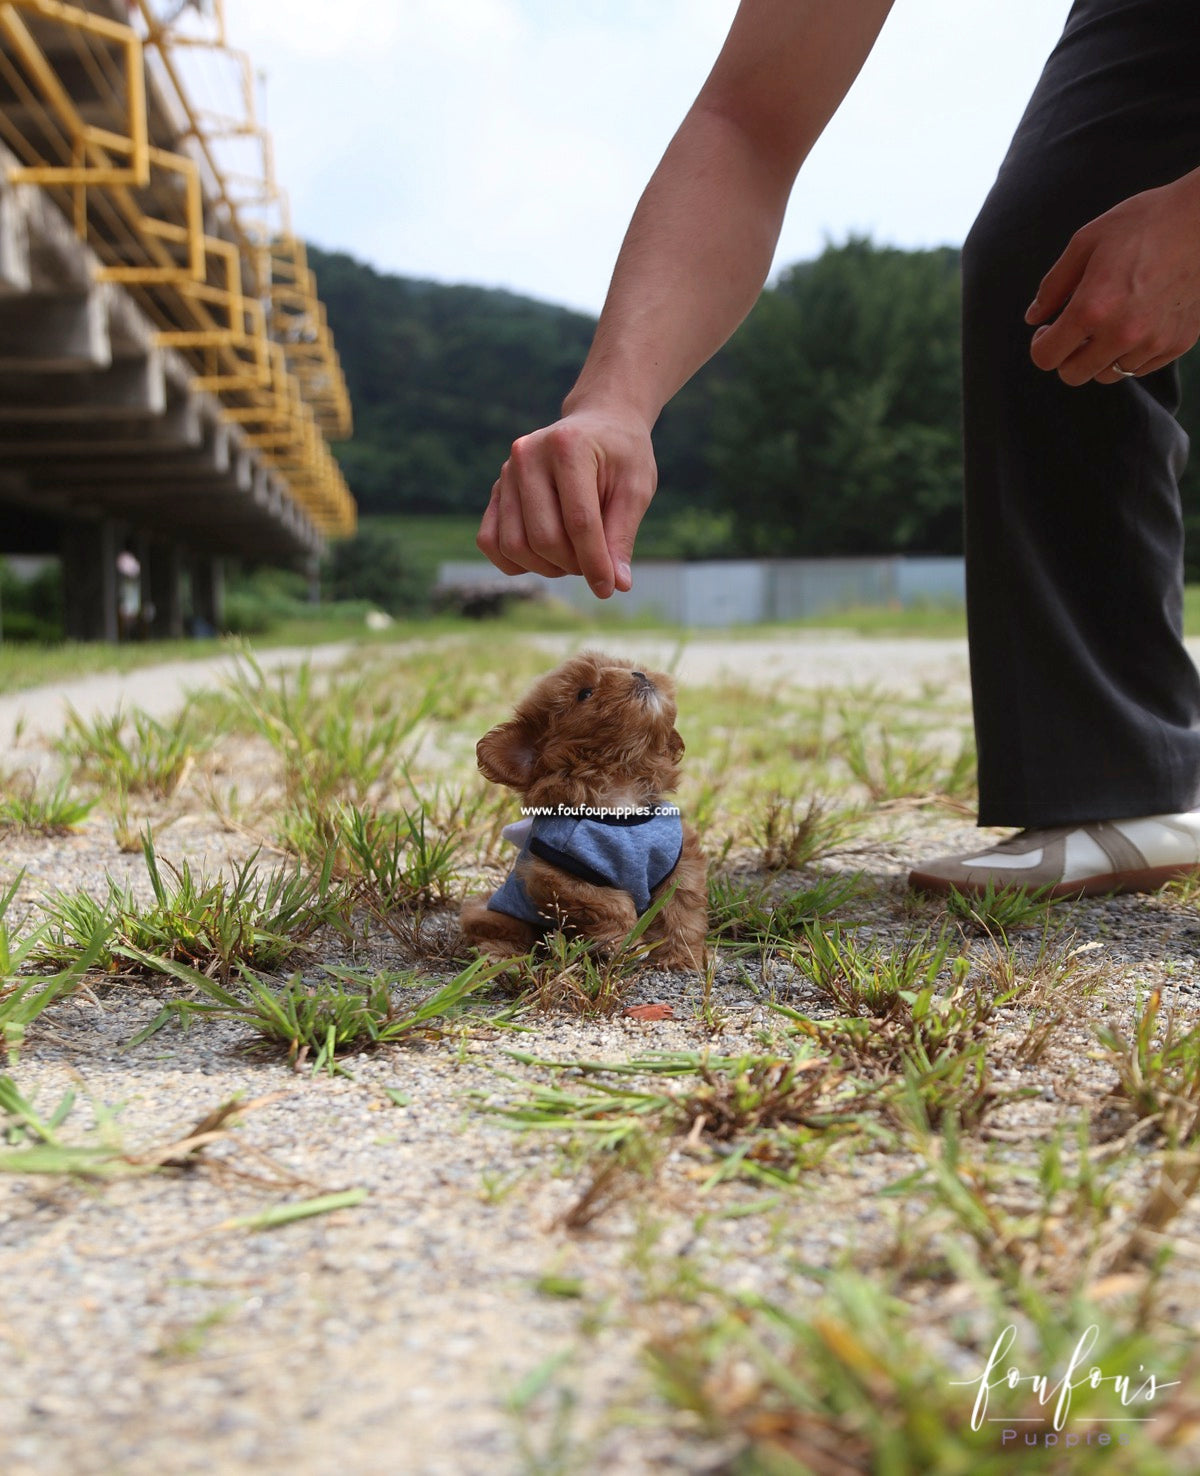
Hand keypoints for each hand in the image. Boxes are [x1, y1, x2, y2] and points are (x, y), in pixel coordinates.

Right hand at [477, 407, 656, 598]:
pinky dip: (516, 562)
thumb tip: (617, 585)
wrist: (599, 424)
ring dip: (547, 567)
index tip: (608, 589)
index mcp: (567, 447)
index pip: (579, 522)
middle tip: (596, 563)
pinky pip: (490, 541)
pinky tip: (545, 557)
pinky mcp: (496, 490)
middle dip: (573, 565)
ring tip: (574, 556)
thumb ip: (622, 536)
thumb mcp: (635, 490)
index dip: (594, 563)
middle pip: (544, 538)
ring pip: (515, 546)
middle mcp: (527, 455)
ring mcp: (506, 472)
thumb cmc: (622, 456)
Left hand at [1026, 169, 1199, 385]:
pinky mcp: (1176, 344)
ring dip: (1100, 356)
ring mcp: (1152, 342)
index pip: (1047, 358)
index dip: (1041, 345)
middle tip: (1075, 330)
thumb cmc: (1145, 223)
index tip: (1049, 329)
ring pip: (1108, 374)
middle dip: (1066, 356)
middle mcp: (1122, 333)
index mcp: (1092, 308)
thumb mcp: (1086, 242)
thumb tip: (1034, 317)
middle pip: (1073, 375)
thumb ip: (1054, 285)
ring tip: (1109, 324)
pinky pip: (1140, 367)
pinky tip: (1135, 322)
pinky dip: (1130, 353)